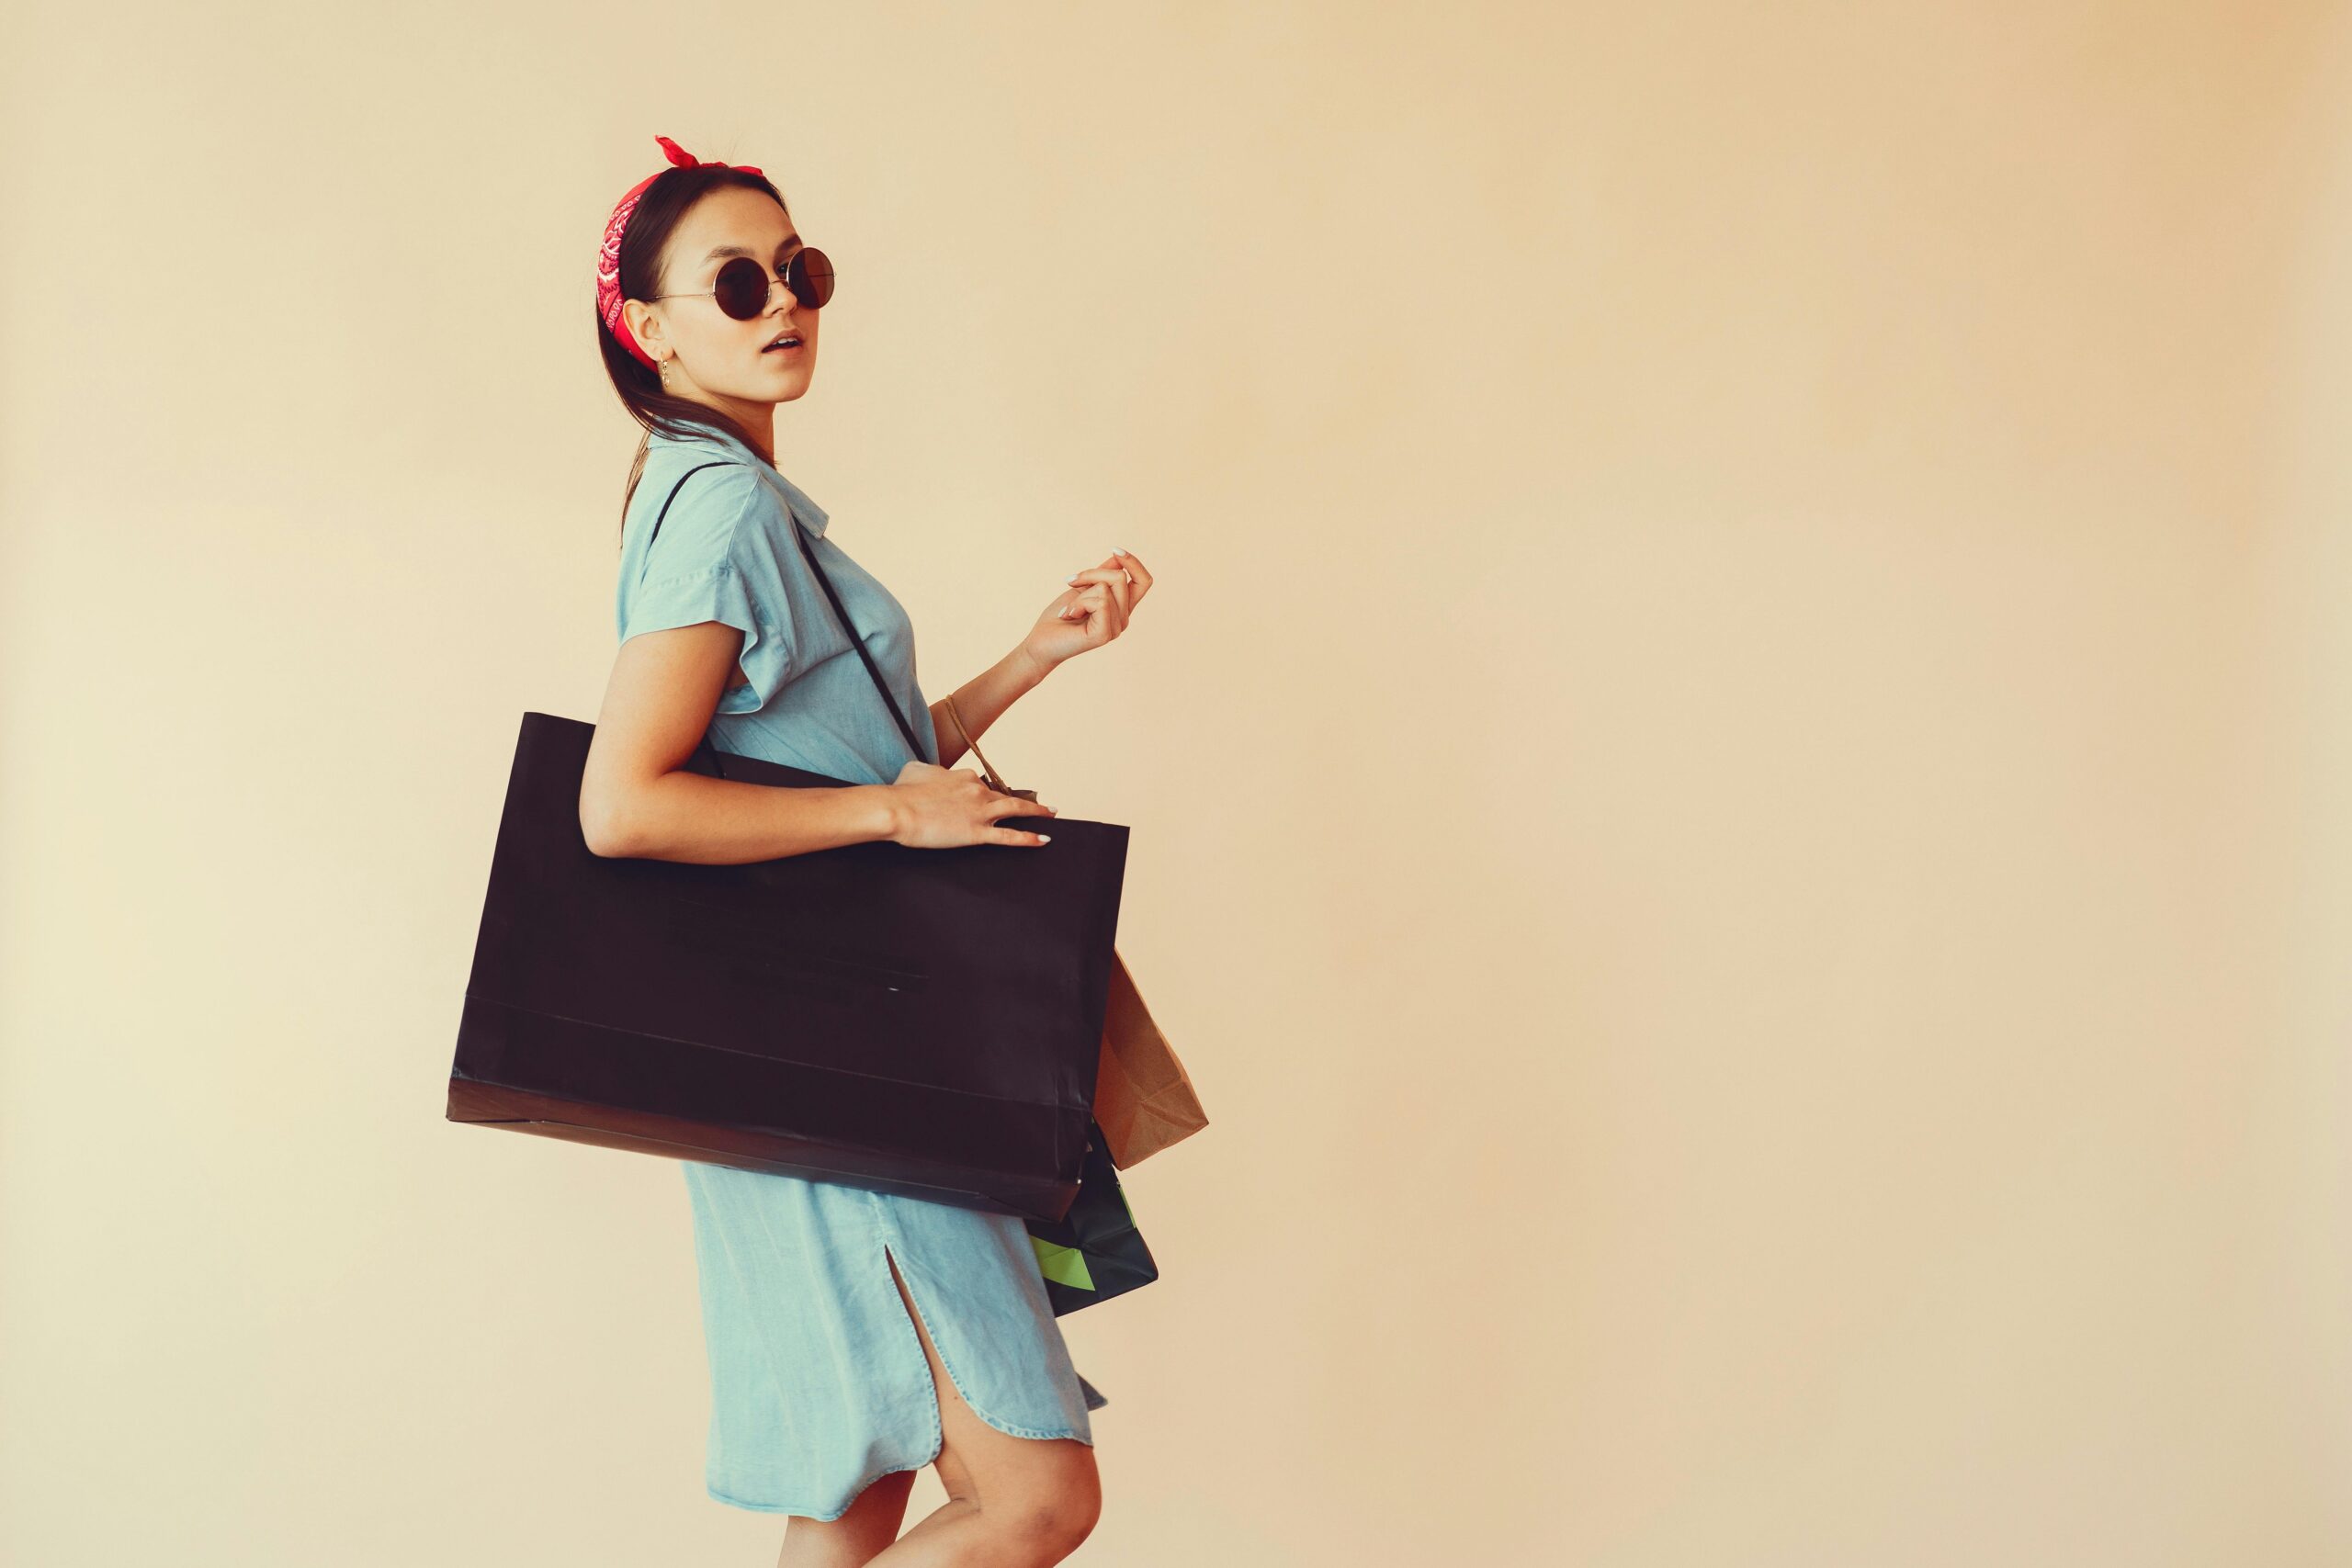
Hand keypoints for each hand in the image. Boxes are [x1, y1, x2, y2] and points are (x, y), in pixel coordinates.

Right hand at [886, 760, 1058, 848]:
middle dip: (1025, 800)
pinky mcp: (977, 833)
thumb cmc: (901, 791)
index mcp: (963, 776)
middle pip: (1005, 795)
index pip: (981, 784)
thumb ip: (929, 771)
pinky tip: (1043, 840)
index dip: (987, 793)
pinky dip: (1029, 838)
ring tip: (1051, 813)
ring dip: (1037, 811)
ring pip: (1016, 809)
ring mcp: (980, 811)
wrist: (897, 809)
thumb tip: (928, 773)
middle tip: (1041, 804)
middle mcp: (977, 790)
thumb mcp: (915, 770)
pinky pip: (1010, 836)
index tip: (991, 799)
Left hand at [1019, 548, 1150, 675]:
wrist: (1041, 642)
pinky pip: (1100, 602)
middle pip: (1120, 577)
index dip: (1133, 563)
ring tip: (1069, 609)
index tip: (1115, 550)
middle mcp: (1123, 618)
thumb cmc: (1061, 615)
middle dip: (1091, 573)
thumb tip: (1118, 557)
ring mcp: (1116, 628)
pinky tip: (1068, 615)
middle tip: (1070, 583)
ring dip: (1080, 593)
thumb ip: (1102, 574)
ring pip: (1106, 588)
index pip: (1143, 582)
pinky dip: (1079, 603)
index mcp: (1121, 608)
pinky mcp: (1105, 634)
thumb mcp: (1083, 588)